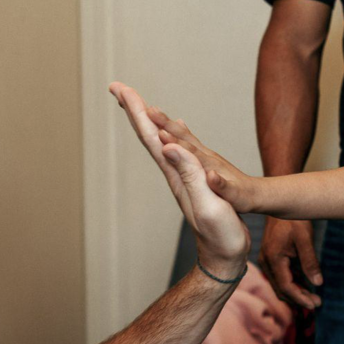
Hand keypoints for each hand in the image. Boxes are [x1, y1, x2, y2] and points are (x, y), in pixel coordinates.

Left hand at [109, 83, 249, 276]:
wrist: (225, 256)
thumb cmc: (220, 235)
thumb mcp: (208, 204)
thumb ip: (190, 175)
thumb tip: (167, 145)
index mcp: (176, 175)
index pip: (151, 137)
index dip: (137, 112)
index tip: (122, 89)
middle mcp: (174, 174)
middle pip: (149, 136)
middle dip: (134, 110)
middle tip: (118, 87)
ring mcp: (182, 179)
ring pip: (159, 143)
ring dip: (147, 121)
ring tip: (138, 103)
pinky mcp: (192, 184)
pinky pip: (176, 152)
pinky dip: (169, 136)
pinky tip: (169, 132)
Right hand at [260, 217, 322, 308]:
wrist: (280, 202)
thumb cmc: (293, 219)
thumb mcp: (305, 239)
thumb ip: (310, 262)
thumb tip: (318, 283)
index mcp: (274, 258)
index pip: (286, 286)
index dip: (300, 298)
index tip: (315, 304)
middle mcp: (266, 262)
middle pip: (281, 289)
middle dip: (299, 299)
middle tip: (318, 303)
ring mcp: (267, 261)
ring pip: (280, 285)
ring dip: (296, 293)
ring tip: (314, 298)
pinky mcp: (270, 258)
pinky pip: (280, 277)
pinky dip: (292, 284)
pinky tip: (305, 286)